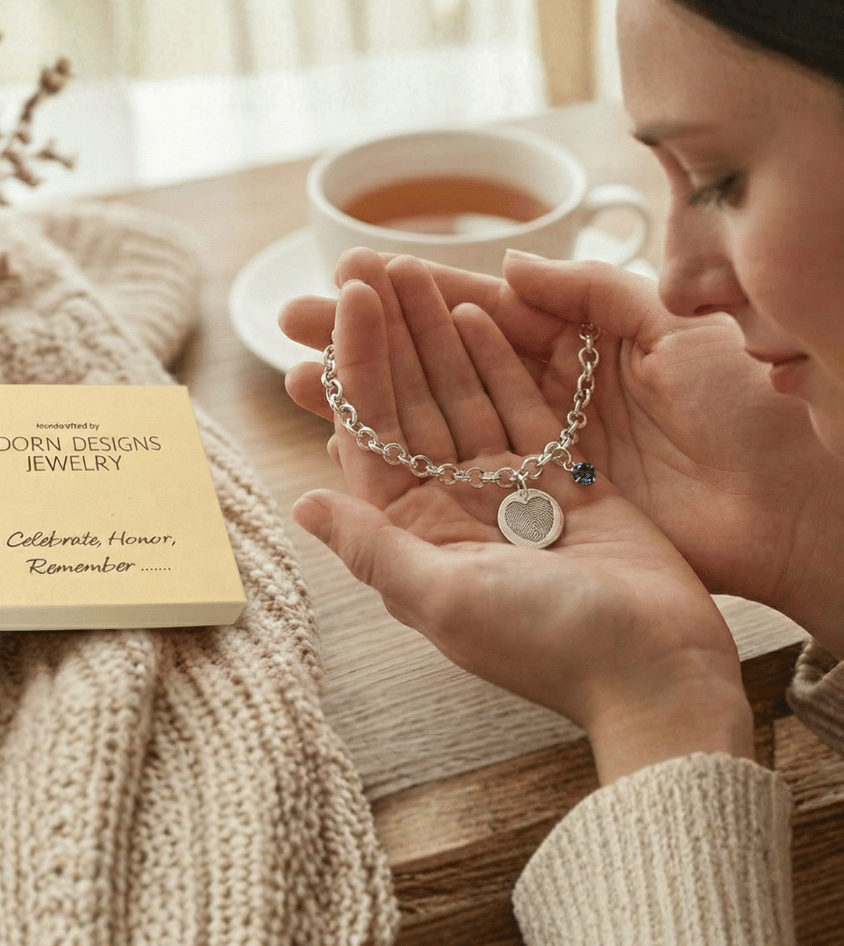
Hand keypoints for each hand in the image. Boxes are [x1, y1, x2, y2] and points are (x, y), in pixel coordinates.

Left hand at [289, 255, 752, 783]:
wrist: (658, 667)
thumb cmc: (549, 644)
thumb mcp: (445, 597)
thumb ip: (371, 546)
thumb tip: (299, 504)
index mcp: (416, 536)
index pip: (371, 436)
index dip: (354, 368)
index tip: (343, 303)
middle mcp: (455, 509)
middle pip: (413, 409)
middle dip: (392, 338)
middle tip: (372, 267)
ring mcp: (509, 492)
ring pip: (464, 400)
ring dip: (438, 337)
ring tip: (416, 270)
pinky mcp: (564, 480)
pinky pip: (524, 410)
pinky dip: (500, 366)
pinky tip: (477, 314)